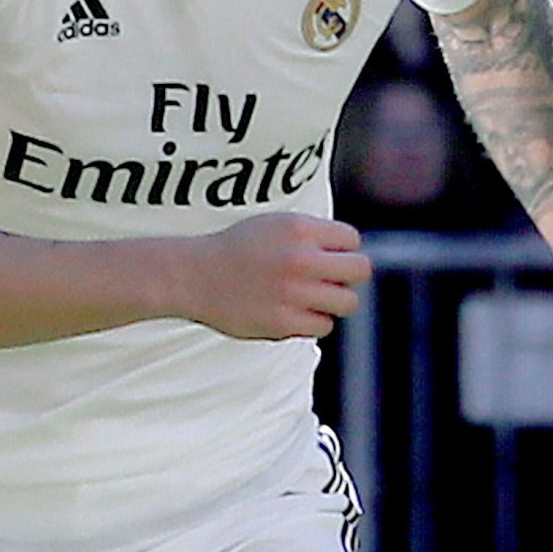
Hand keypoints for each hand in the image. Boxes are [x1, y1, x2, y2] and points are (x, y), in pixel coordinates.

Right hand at [172, 212, 367, 341]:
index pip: (352, 240)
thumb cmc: (239, 250)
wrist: (191, 275)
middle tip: (329, 279)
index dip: (342, 249)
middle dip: (349, 275)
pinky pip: (323, 325)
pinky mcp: (283, 322)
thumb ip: (316, 236)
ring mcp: (292, 292)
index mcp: (298, 229)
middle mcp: (298, 259)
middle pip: (361, 270)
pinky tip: (293, 311)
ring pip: (348, 302)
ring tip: (310, 297)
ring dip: (334, 301)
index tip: (324, 255)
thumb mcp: (277, 225)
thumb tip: (357, 253)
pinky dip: (313, 321)